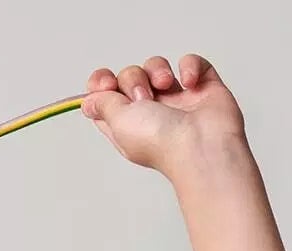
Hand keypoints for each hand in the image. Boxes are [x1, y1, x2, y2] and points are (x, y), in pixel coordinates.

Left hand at [81, 54, 245, 178]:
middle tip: (144, 98)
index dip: (102, 85)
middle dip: (133, 79)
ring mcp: (176, 100)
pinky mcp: (201, 88)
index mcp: (127, 124)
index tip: (107, 85)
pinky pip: (190, 62)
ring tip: (167, 86)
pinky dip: (189, 67)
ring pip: (156, 66)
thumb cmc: (162, 143)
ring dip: (158, 70)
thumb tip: (89, 101)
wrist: (202, 146)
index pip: (106, 98)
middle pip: (129, 76)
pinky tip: (190, 83)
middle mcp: (150, 112)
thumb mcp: (118, 123)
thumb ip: (102, 105)